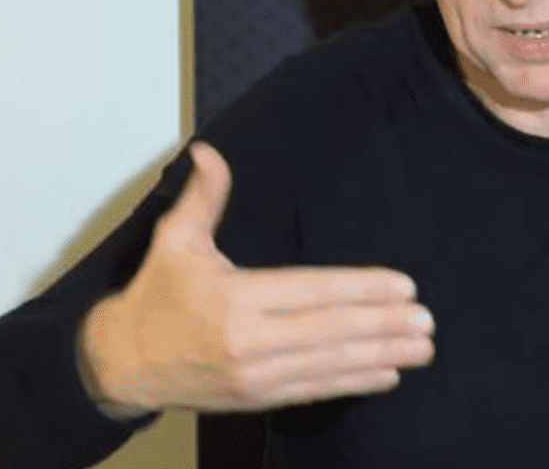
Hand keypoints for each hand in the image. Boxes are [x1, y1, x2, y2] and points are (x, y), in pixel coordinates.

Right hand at [77, 141, 434, 415]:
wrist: (121, 363)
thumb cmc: (155, 297)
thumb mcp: (175, 241)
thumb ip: (202, 197)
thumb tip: (208, 151)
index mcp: (235, 297)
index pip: (312, 291)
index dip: (361, 289)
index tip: (403, 286)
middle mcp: (249, 340)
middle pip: (331, 330)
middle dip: (384, 326)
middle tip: (427, 321)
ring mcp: (254, 375)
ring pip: (330, 364)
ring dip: (381, 357)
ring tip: (420, 349)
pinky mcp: (255, 398)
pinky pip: (313, 391)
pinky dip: (353, 384)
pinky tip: (387, 376)